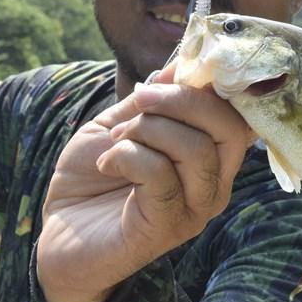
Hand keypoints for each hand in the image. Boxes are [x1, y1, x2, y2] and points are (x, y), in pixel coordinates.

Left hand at [36, 65, 255, 301]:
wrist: (60, 235)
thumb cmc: (93, 179)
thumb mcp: (118, 125)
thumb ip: (151, 101)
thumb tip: (180, 66)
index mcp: (211, 157)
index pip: (240, 115)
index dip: (213, 84)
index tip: (169, 74)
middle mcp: (214, 185)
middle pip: (229, 127)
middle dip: (180, 101)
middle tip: (138, 101)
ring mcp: (195, 210)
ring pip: (196, 149)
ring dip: (148, 130)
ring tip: (116, 141)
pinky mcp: (167, 229)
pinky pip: (159, 175)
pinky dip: (127, 156)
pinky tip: (106, 165)